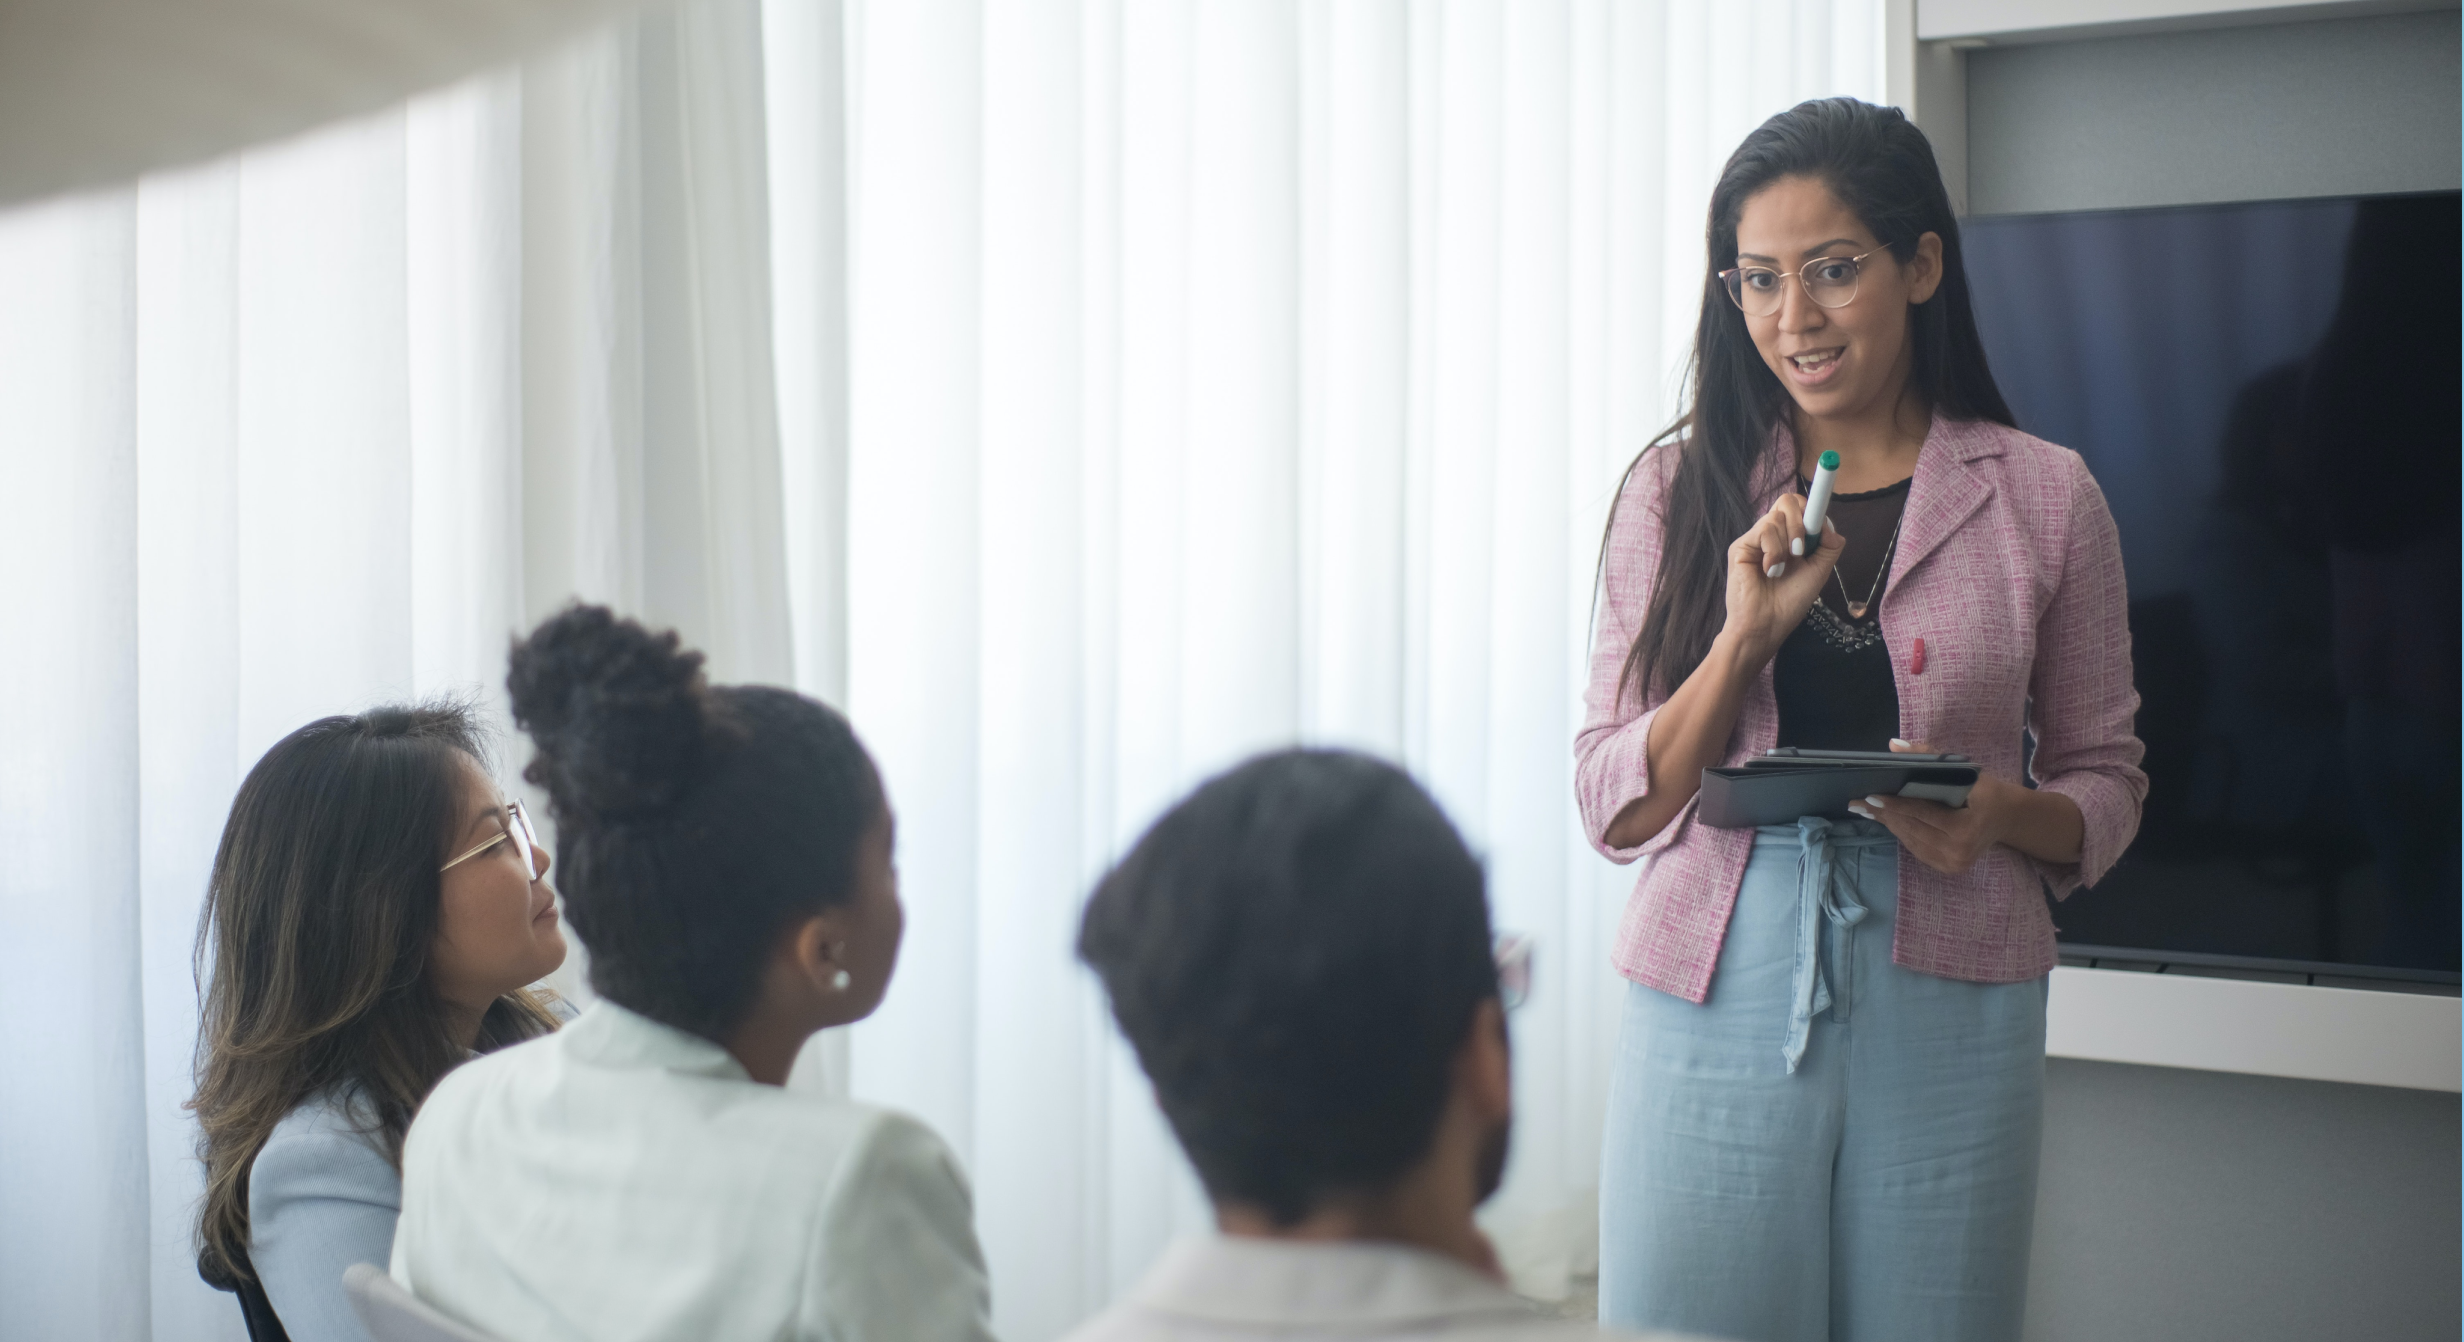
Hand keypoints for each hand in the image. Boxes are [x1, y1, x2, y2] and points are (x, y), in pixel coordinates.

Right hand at [1720, 493, 1842, 664]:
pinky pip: (1764, 530)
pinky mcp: (1740, 546)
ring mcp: (1755, 539)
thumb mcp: (1818, 572)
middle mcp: (1772, 535)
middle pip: (1788, 501)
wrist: (1766, 625)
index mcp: (1790, 539)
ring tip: (1783, 569)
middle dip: (1801, 521)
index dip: (1812, 502)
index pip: (1800, 508)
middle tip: (1801, 548)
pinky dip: (1774, 551)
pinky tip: (1769, 570)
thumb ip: (1828, 547)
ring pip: (1777, 516)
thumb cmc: (1789, 603)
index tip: (1823, 495)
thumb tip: (1828, 523)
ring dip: (1788, 543)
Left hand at [1847, 738, 2010, 874]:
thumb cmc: (1988, 791)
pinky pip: (1917, 849)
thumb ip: (1931, 756)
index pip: (1922, 813)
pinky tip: (1887, 821)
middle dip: (1884, 814)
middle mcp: (1959, 851)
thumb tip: (1895, 745)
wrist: (2009, 818)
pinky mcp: (1948, 868)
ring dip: (1889, 824)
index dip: (1895, 804)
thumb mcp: (1966, 770)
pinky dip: (1902, 833)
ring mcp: (1953, 864)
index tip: (1870, 796)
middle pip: (1912, 829)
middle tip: (1858, 803)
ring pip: (1911, 841)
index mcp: (1966, 829)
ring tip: (1867, 810)